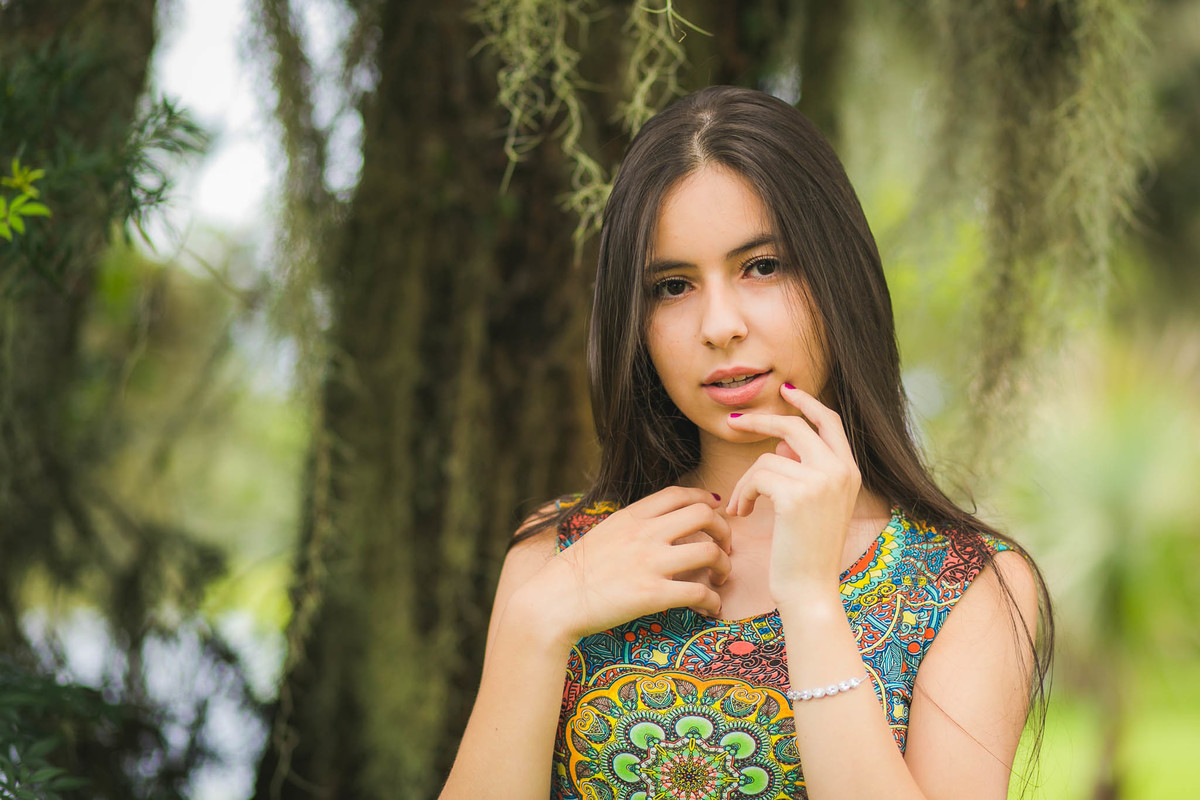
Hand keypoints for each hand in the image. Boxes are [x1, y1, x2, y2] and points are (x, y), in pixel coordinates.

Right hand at [523, 487, 732, 644]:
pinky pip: (699, 593)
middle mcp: (644, 534)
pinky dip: (713, 601)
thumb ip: (631, 526)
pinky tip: (711, 608)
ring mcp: (650, 563)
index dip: (704, 498)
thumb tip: (654, 525)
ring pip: (710, 552)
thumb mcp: (603, 534)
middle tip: (725, 547)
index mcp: (630, 517)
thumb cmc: (574, 572)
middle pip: (703, 514)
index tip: (715, 510)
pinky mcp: (653, 594)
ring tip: (720, 578)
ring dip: (724, 566)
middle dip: (723, 529)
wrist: (553, 601)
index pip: (678, 493)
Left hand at [724, 384, 861, 601]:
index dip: (807, 402)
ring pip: (768, 456)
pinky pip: (758, 475)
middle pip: (795, 425)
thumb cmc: (806, 551)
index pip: (830, 420)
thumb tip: (781, 442)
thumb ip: (804, 469)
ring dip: (746, 480)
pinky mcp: (797, 495)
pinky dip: (743, 492)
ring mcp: (822, 481)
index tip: (785, 391)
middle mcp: (842, 471)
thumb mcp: (813, 505)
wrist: (810, 590)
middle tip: (734, 423)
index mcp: (850, 471)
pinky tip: (741, 513)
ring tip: (741, 504)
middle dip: (760, 420)